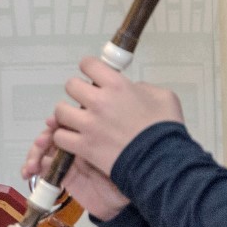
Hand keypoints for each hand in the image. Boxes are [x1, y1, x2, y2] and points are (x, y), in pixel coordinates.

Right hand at [22, 115, 130, 220]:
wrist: (125, 202)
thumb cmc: (129, 172)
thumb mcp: (121, 152)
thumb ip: (106, 137)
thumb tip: (91, 118)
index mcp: (90, 135)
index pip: (69, 123)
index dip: (58, 121)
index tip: (52, 123)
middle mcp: (77, 145)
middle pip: (52, 135)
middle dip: (43, 138)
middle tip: (41, 144)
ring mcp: (67, 161)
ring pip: (44, 151)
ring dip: (34, 154)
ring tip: (31, 165)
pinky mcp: (60, 177)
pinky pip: (42, 169)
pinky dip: (32, 169)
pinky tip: (28, 173)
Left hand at [48, 57, 182, 176]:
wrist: (163, 162)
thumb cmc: (166, 130)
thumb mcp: (164, 97)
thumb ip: (143, 87)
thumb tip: (132, 89)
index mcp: (118, 86)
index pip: (88, 64)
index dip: (89, 68)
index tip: (91, 75)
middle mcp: (99, 102)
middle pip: (70, 86)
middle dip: (77, 92)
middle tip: (86, 101)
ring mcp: (89, 124)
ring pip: (60, 111)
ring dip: (67, 115)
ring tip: (76, 121)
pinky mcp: (84, 146)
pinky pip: (60, 137)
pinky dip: (64, 138)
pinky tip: (75, 139)